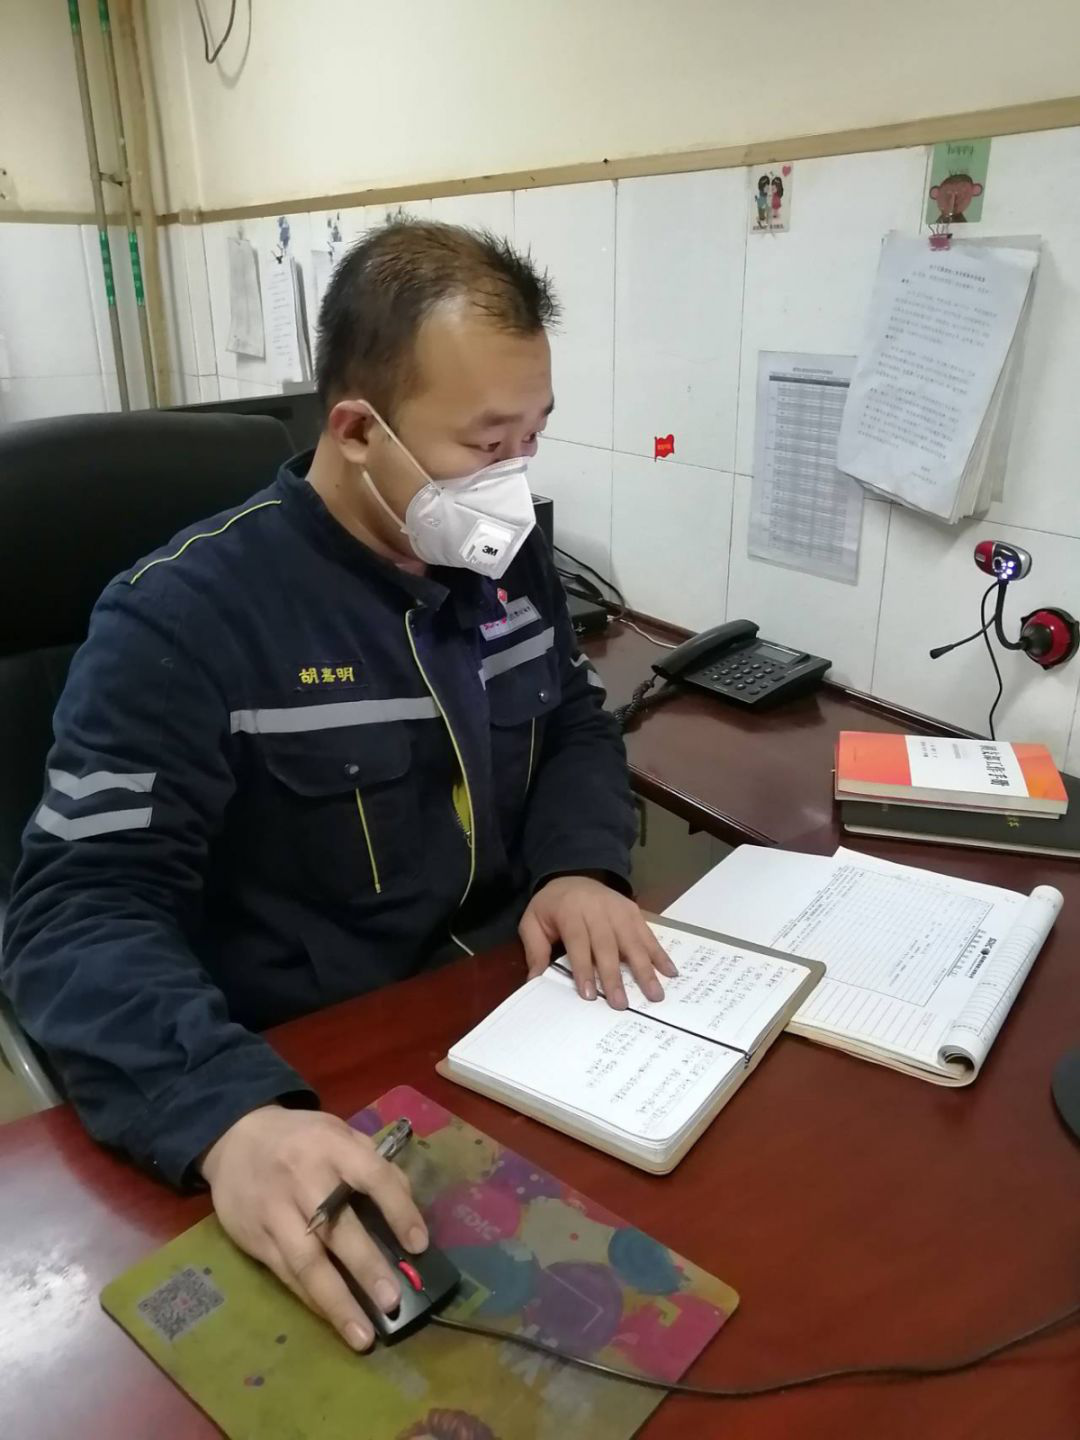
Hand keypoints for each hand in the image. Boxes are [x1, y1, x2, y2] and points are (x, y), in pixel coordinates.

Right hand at [201, 1105, 427, 1350]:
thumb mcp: (339, 1134)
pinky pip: (287, 1275)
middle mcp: (302, 1177)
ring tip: (363, 1336)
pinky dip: (313, 1300)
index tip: (419, 1246)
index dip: (399, 1210)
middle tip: (392, 1301)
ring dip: (337, 1302)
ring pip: (306, 1262)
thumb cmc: (302, 1139)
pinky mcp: (255, 1238)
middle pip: (336, 1226)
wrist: (235, 1138)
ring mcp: (275, 1210)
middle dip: (366, 1266)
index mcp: (332, 1146)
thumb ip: (372, 1164)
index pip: (372, 1176)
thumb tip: (406, 1208)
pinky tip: (334, 1320)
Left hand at [518, 875, 676, 1008]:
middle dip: (614, 976)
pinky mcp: (633, 911)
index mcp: (570, 911)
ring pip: (632, 941)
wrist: (572, 876)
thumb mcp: (532, 921)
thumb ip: (535, 949)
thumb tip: (535, 980)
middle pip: (607, 945)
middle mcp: (598, 909)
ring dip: (644, 969)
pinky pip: (648, 934)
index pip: (578, 942)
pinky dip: (660, 953)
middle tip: (621, 1004)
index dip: (584, 969)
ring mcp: (619, 909)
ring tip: (654, 994)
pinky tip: (670, 971)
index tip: (590, 995)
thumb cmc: (552, 906)